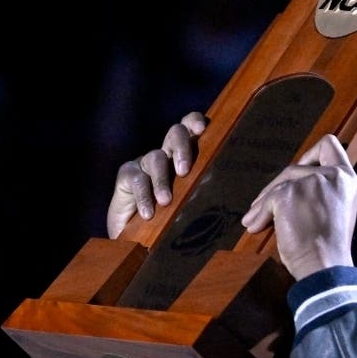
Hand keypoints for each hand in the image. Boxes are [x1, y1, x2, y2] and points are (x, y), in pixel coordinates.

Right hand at [106, 112, 206, 238]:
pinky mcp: (127, 175)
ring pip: (156, 158)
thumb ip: (205, 194)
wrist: (140, 234)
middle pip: (175, 133)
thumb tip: (229, 197)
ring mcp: (146, 163)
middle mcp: (168, 153)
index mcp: (187, 155)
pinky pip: (136, 178)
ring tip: (166, 201)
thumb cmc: (175, 219)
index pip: (191, 128)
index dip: (195, 122)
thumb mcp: (193, 205)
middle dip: (182, 148)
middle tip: (185, 171)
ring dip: (162, 179)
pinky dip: (144, 196)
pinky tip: (148, 213)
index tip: (203, 129)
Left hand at [240, 133, 356, 280]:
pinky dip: (259, 216)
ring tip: (256, 220)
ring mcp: (309, 182)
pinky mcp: (288, 193)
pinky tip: (257, 227)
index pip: (330, 145)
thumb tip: (289, 185)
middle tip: (265, 203)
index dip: (311, 154)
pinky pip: (266, 201)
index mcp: (347, 179)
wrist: (324, 266)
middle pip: (295, 167)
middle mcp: (331, 175)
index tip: (301, 170)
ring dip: (264, 203)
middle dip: (277, 187)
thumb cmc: (328, 247)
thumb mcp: (335, 208)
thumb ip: (321, 191)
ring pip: (278, 185)